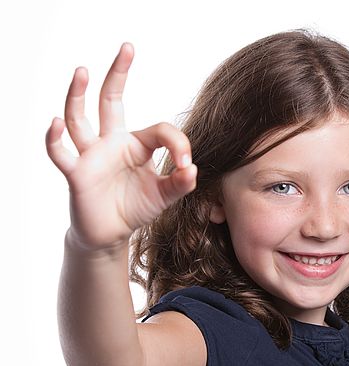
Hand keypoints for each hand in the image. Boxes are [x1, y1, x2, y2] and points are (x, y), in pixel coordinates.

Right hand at [46, 42, 196, 250]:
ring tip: (82, 71)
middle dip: (118, 73)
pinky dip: (54, 139)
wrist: (111, 233)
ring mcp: (92, 155)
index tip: (186, 166)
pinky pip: (60, 152)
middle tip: (127, 48)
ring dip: (78, 95)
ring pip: (80, 118)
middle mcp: (113, 142)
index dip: (178, 144)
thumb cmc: (135, 208)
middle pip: (111, 100)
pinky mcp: (76, 172)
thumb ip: (180, 183)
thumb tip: (193, 168)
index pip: (160, 131)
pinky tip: (55, 123)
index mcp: (138, 145)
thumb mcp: (164, 197)